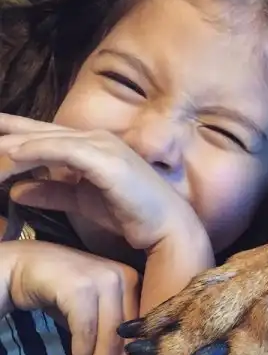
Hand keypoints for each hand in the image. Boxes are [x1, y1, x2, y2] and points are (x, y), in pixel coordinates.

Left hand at [0, 113, 205, 250]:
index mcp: (92, 147)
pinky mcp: (106, 159)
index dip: (14, 132)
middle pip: (41, 131)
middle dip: (7, 129)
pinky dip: (37, 150)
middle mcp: (96, 140)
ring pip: (48, 139)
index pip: (45, 136)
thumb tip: (16, 191)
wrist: (166, 225)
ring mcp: (102, 146)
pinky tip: (11, 153)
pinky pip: (64, 150)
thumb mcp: (82, 202)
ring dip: (14, 142)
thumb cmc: (131, 213)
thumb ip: (51, 192)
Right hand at [0, 240, 139, 354]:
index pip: (140, 332)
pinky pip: (86, 331)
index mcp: (135, 283)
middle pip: (128, 336)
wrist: (23, 266)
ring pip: (109, 337)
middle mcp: (125, 278)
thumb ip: (112, 332)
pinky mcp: (81, 287)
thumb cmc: (62, 292)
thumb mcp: (95, 311)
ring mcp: (104, 280)